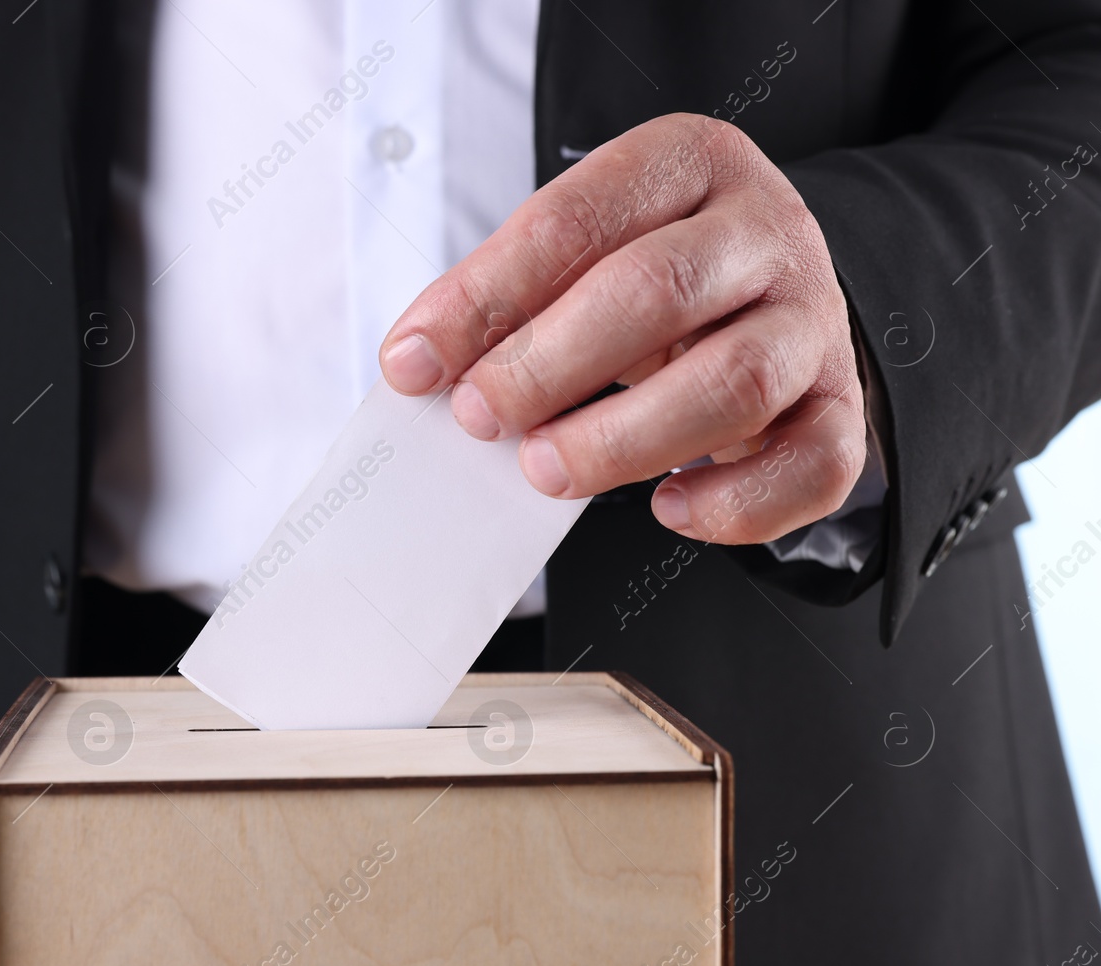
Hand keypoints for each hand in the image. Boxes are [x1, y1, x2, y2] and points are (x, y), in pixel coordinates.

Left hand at [378, 113, 865, 543]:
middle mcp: (765, 231)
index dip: (487, 295)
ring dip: (624, 438)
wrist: (771, 294)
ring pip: (735, 382)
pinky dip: (737, 503)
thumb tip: (418, 365)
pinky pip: (815, 464)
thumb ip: (506, 298)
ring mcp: (814, 321)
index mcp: (689, 164)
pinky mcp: (841, 407)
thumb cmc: (652, 277)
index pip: (577, 219)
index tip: (414, 362)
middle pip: (658, 291)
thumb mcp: (581, 254)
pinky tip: (669, 510)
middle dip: (550, 363)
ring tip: (545, 468)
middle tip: (481, 416)